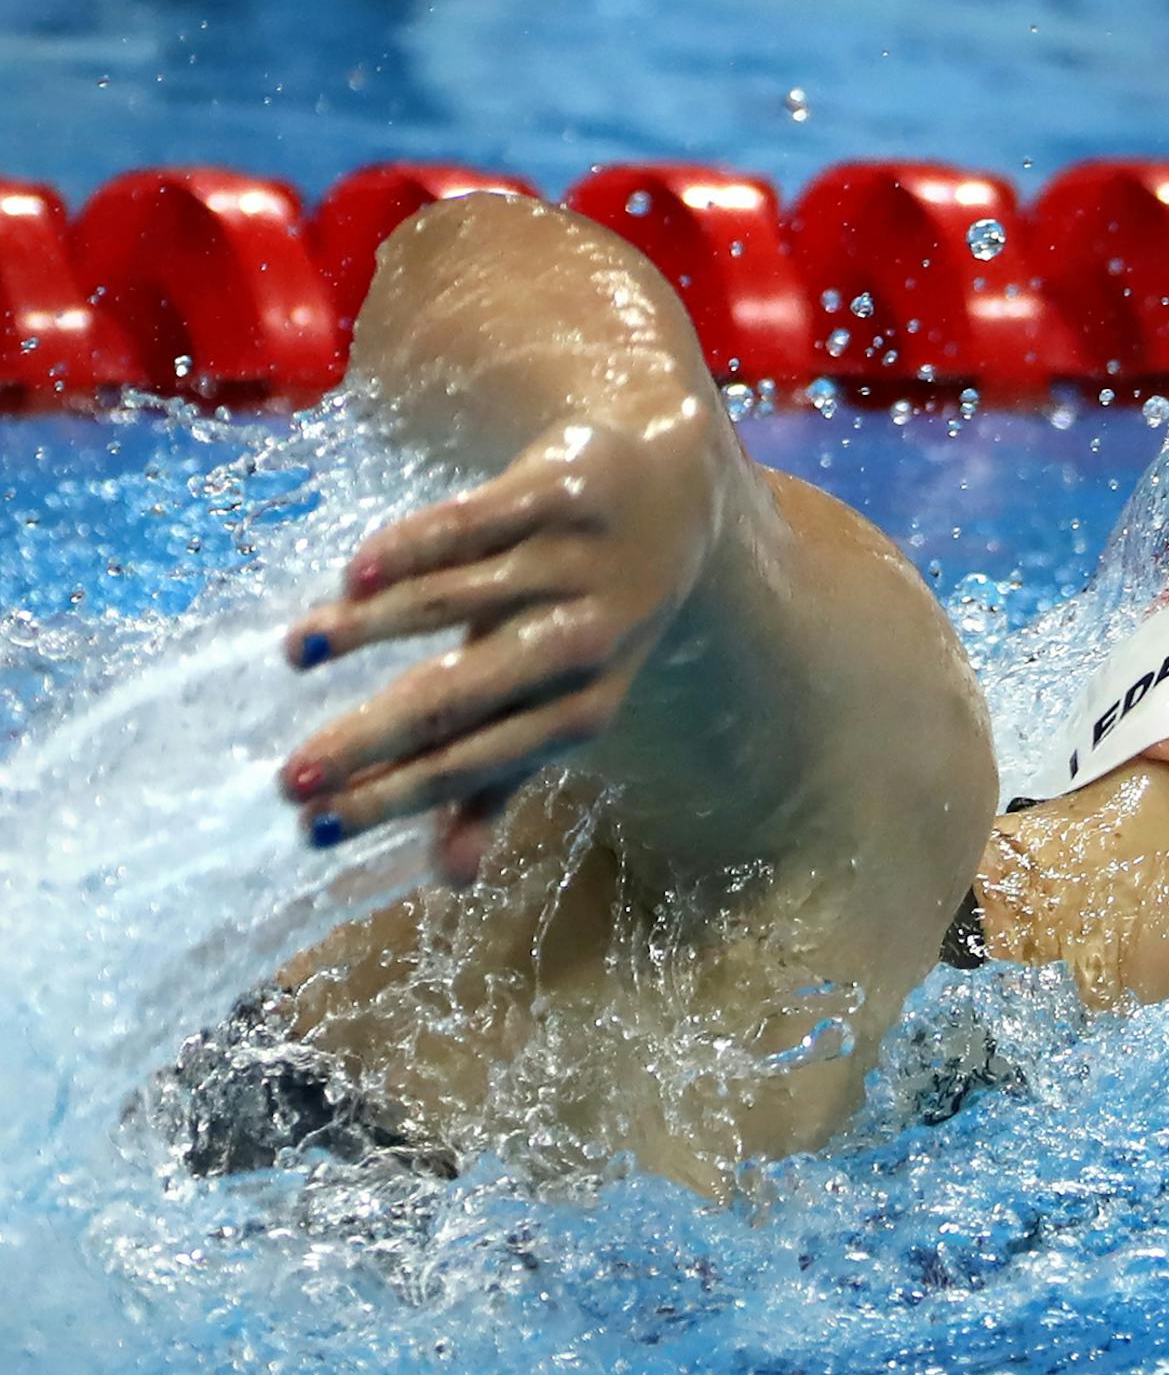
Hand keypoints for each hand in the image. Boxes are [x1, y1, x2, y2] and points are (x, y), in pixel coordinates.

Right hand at [278, 420, 718, 885]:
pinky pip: (470, 523)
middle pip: (459, 696)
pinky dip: (410, 549)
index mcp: (585, 707)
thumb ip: (498, 785)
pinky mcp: (560, 491)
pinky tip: (354, 577)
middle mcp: (584, 640)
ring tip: (296, 653)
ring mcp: (573, 563)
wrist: (675, 498)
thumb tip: (450, 883)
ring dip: (366, 631)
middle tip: (288, 778)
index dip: (397, 796)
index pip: (478, 762)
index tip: (316, 824)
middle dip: (370, 741)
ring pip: (451, 601)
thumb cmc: (586, 622)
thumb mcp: (560, 701)